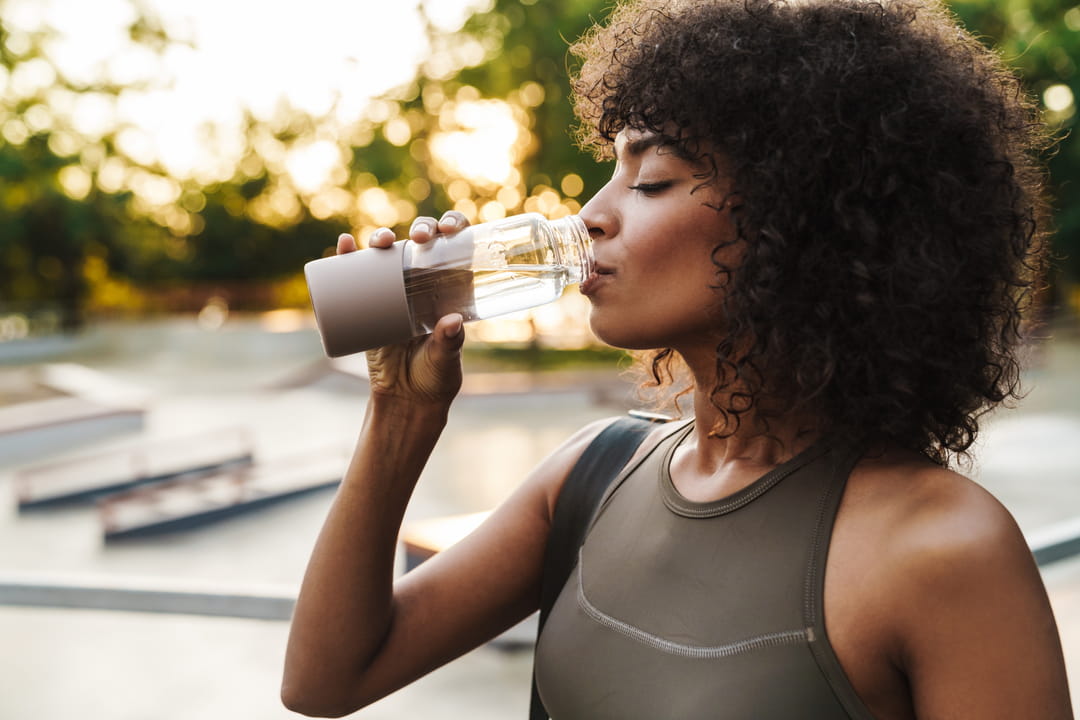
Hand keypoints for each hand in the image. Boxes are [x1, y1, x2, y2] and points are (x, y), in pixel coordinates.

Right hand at [338, 212, 470, 403]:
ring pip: (389, 254)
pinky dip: (347, 257)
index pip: (455, 248)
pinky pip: (355, 276)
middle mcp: (424, 284)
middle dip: (421, 229)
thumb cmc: (435, 378)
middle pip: (422, 243)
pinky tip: (344, 244)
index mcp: (450, 289)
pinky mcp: (368, 305)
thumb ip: (449, 343)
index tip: (447, 228)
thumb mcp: (446, 360)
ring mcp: (394, 292)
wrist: (405, 400)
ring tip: (380, 241)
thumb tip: (453, 321)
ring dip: (382, 237)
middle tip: (420, 238)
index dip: (452, 227)